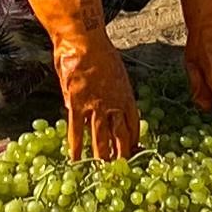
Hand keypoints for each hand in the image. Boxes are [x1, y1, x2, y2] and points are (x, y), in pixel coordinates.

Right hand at [16, 0, 141, 161]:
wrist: (84, 42)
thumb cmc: (100, 52)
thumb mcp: (116, 71)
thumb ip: (113, 89)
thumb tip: (110, 101)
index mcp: (126, 95)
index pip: (133, 123)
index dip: (134, 138)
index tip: (134, 150)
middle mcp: (114, 105)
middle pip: (119, 135)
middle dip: (121, 153)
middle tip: (121, 168)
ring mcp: (95, 107)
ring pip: (100, 137)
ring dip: (102, 154)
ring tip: (102, 169)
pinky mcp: (77, 105)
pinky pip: (77, 130)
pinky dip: (76, 146)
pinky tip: (77, 158)